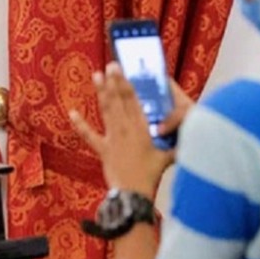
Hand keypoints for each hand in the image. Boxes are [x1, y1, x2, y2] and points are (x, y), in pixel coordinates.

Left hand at [70, 63, 190, 197]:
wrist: (132, 193)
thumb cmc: (151, 176)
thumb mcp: (167, 157)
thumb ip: (175, 145)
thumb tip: (187, 137)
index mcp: (141, 128)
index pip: (133, 100)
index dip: (125, 83)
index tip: (121, 69)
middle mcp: (125, 129)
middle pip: (118, 100)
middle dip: (113, 81)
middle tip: (109, 65)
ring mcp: (112, 138)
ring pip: (106, 111)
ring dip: (101, 92)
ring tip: (96, 76)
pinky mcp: (103, 150)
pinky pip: (89, 135)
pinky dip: (80, 124)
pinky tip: (72, 113)